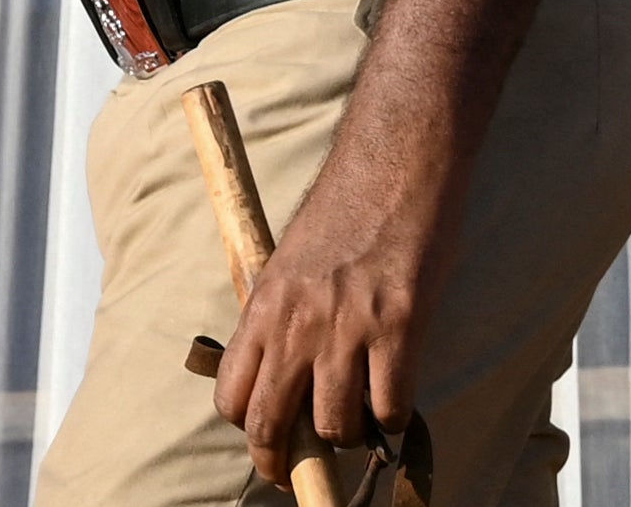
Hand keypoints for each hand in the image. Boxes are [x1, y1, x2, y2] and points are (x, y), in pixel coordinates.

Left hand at [210, 142, 447, 486]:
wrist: (396, 158)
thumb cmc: (349, 203)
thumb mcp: (293, 258)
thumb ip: (285, 312)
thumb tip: (288, 366)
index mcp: (264, 304)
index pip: (231, 395)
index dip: (249, 427)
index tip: (268, 438)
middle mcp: (297, 322)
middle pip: (270, 424)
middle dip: (282, 462)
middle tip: (298, 472)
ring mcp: (347, 326)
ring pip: (334, 427)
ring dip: (349, 434)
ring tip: (362, 415)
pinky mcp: (399, 325)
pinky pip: (390, 407)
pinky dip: (394, 416)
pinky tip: (397, 395)